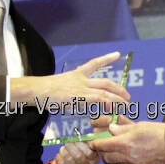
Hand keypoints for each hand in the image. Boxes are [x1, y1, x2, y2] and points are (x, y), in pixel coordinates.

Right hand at [10, 52, 129, 106]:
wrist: (36, 90)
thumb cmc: (44, 92)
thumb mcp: (60, 89)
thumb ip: (72, 95)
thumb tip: (78, 104)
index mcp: (76, 74)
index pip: (94, 63)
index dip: (107, 58)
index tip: (117, 54)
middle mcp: (81, 79)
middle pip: (105, 82)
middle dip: (118, 88)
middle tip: (127, 96)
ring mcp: (81, 87)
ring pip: (104, 92)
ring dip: (117, 99)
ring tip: (126, 105)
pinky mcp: (79, 96)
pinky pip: (97, 100)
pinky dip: (107, 104)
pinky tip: (114, 109)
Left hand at [47, 140, 99, 163]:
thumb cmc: (76, 154)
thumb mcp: (83, 148)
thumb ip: (84, 141)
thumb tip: (79, 135)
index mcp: (94, 160)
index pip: (90, 153)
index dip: (82, 144)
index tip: (76, 139)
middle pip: (78, 156)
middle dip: (71, 147)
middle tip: (68, 143)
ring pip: (69, 160)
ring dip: (64, 152)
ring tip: (63, 149)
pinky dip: (59, 157)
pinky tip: (60, 155)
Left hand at [90, 120, 164, 163]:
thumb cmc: (160, 134)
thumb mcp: (141, 126)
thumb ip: (124, 129)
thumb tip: (112, 129)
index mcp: (127, 143)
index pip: (104, 145)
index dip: (96, 144)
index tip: (92, 142)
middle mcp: (128, 156)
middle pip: (107, 157)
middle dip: (102, 152)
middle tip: (101, 147)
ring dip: (112, 159)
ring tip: (113, 153)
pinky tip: (126, 158)